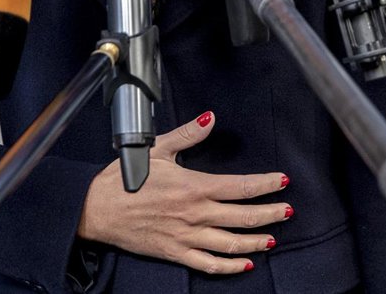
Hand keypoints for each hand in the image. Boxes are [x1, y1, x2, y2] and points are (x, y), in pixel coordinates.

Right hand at [76, 111, 291, 274]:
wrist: (97, 210)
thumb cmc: (123, 179)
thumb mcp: (156, 149)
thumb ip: (187, 134)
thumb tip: (209, 118)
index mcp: (193, 186)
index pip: (240, 186)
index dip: (266, 184)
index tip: (282, 181)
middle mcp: (195, 214)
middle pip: (244, 216)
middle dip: (271, 213)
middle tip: (288, 210)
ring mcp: (187, 237)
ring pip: (232, 244)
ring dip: (257, 241)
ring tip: (273, 236)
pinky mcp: (176, 253)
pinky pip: (210, 265)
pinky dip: (231, 267)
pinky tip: (244, 264)